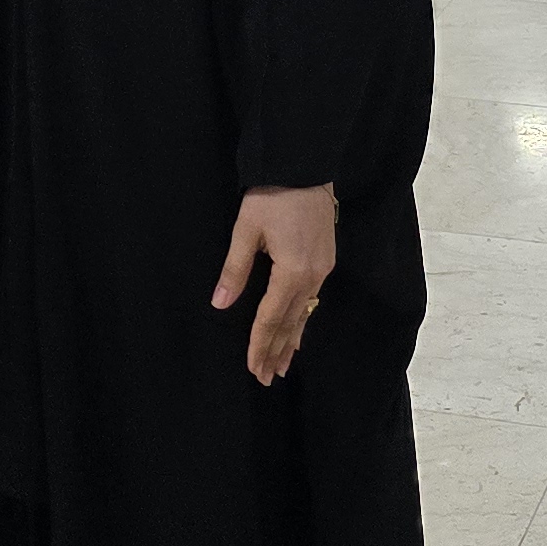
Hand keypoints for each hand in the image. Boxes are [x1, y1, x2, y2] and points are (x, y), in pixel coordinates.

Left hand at [215, 185, 338, 384]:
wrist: (305, 166)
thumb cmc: (273, 195)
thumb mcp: (246, 230)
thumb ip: (235, 270)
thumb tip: (220, 304)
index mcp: (292, 272)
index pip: (271, 319)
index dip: (259, 346)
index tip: (252, 370)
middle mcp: (312, 276)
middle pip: (291, 323)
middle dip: (277, 352)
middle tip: (266, 379)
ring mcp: (322, 269)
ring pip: (304, 314)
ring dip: (292, 340)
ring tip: (282, 365)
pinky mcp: (326, 259)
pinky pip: (312, 299)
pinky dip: (303, 319)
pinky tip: (299, 328)